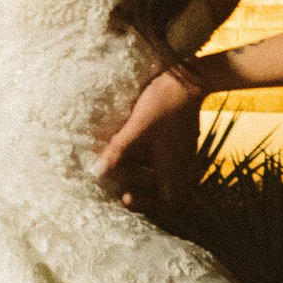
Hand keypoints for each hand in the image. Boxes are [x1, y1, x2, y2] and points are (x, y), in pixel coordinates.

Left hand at [95, 68, 205, 211]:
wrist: (188, 79)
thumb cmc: (162, 104)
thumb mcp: (136, 129)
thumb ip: (116, 152)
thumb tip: (94, 174)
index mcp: (174, 168)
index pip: (164, 201)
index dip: (144, 204)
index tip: (124, 198)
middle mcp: (181, 164)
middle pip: (163, 190)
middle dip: (141, 189)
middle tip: (122, 186)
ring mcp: (183, 152)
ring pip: (163, 173)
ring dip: (144, 173)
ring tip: (123, 167)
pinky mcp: (180, 139)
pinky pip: (166, 158)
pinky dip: (149, 160)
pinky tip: (134, 149)